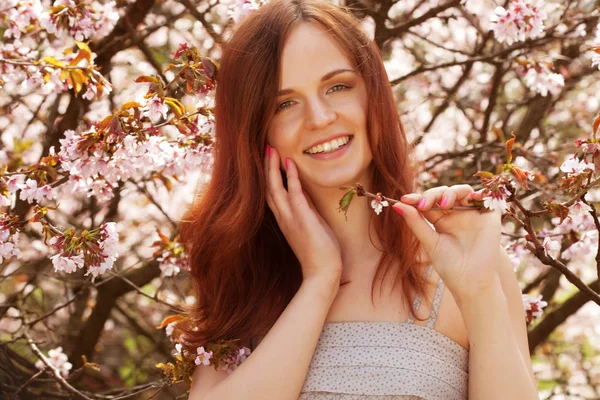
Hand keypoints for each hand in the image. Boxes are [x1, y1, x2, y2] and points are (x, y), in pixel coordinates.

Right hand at [264, 145, 342, 284]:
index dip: (269, 176)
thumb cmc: (320, 253)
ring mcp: (291, 219)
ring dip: (273, 168)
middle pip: (268, 188)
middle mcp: (283, 218)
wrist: (322, 274)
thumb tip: (304, 195)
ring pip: (275, 189)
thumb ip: (306, 211)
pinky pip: (294, 194)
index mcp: (285, 220)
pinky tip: (290, 163)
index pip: (272, 194)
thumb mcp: (311, 227)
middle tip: (266, 148)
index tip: (269, 159)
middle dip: (266, 168)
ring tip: (272, 150)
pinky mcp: (302, 219)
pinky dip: (291, 178)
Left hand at [392, 185, 502, 302]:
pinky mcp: (489, 217)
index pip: (429, 202)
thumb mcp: (429, 242)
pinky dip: (478, 193)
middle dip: (433, 194)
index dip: (418, 198)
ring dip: (452, 192)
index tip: (405, 199)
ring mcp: (473, 215)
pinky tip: (469, 197)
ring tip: (444, 203)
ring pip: (463, 191)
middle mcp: (457, 215)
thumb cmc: (449, 266)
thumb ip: (415, 222)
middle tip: (424, 204)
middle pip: (444, 193)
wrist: (471, 282)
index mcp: (441, 221)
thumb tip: (396, 205)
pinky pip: (486, 198)